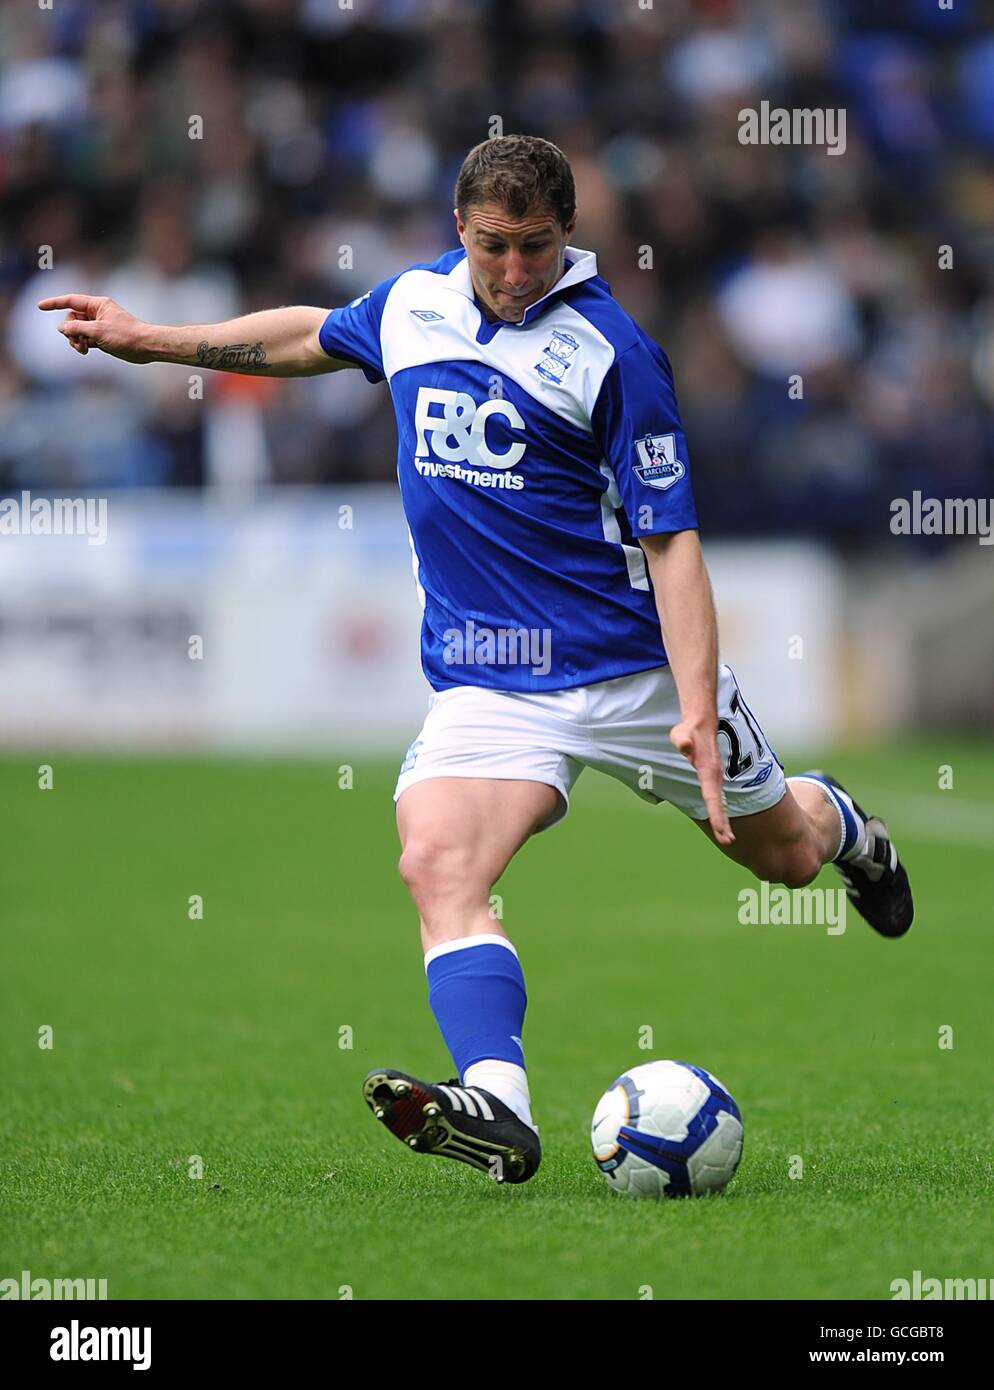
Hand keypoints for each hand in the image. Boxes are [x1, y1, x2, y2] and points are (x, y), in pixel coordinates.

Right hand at [36, 293, 152, 363]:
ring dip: (75, 339)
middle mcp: (97, 312)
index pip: (70, 300)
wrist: (145, 347)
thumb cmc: (125, 335)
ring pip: (77, 330)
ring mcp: (99, 325)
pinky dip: (82, 344)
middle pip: (72, 318)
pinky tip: (86, 350)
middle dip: (70, 330)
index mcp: (97, 304)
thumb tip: (61, 328)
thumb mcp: (97, 331)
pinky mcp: (102, 337)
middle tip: (78, 341)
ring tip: (83, 348)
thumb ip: (76, 328)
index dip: (54, 303)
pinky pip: (84, 338)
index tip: (40, 306)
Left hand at [670, 718, 734, 846]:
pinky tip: (720, 825)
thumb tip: (684, 745)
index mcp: (708, 771)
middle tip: (728, 841)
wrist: (700, 723)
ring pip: (719, 803)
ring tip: (727, 839)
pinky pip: (716, 800)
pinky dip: (719, 813)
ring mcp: (714, 779)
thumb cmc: (688, 731)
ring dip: (723, 821)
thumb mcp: (681, 734)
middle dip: (723, 823)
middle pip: (719, 804)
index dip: (716, 814)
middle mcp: (714, 777)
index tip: (721, 829)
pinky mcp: (711, 779)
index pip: (712, 797)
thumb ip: (682, 741)